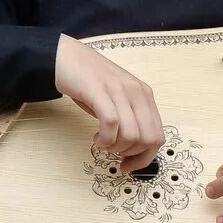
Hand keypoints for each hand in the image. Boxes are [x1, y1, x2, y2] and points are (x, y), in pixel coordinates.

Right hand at [53, 34, 164, 172]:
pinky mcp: (99, 91)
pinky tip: (97, 138)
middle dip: (130, 154)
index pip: (158, 136)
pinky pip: (111, 124)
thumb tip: (133, 148)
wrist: (65, 56)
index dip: (145, 158)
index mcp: (144, 95)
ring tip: (102, 142)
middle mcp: (136, 92)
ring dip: (115, 147)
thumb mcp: (117, 98)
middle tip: (113, 153)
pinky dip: (105, 139)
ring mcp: (119, 90)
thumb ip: (129, 117)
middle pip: (148, 139)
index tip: (128, 165)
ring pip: (131, 135)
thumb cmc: (89, 80)